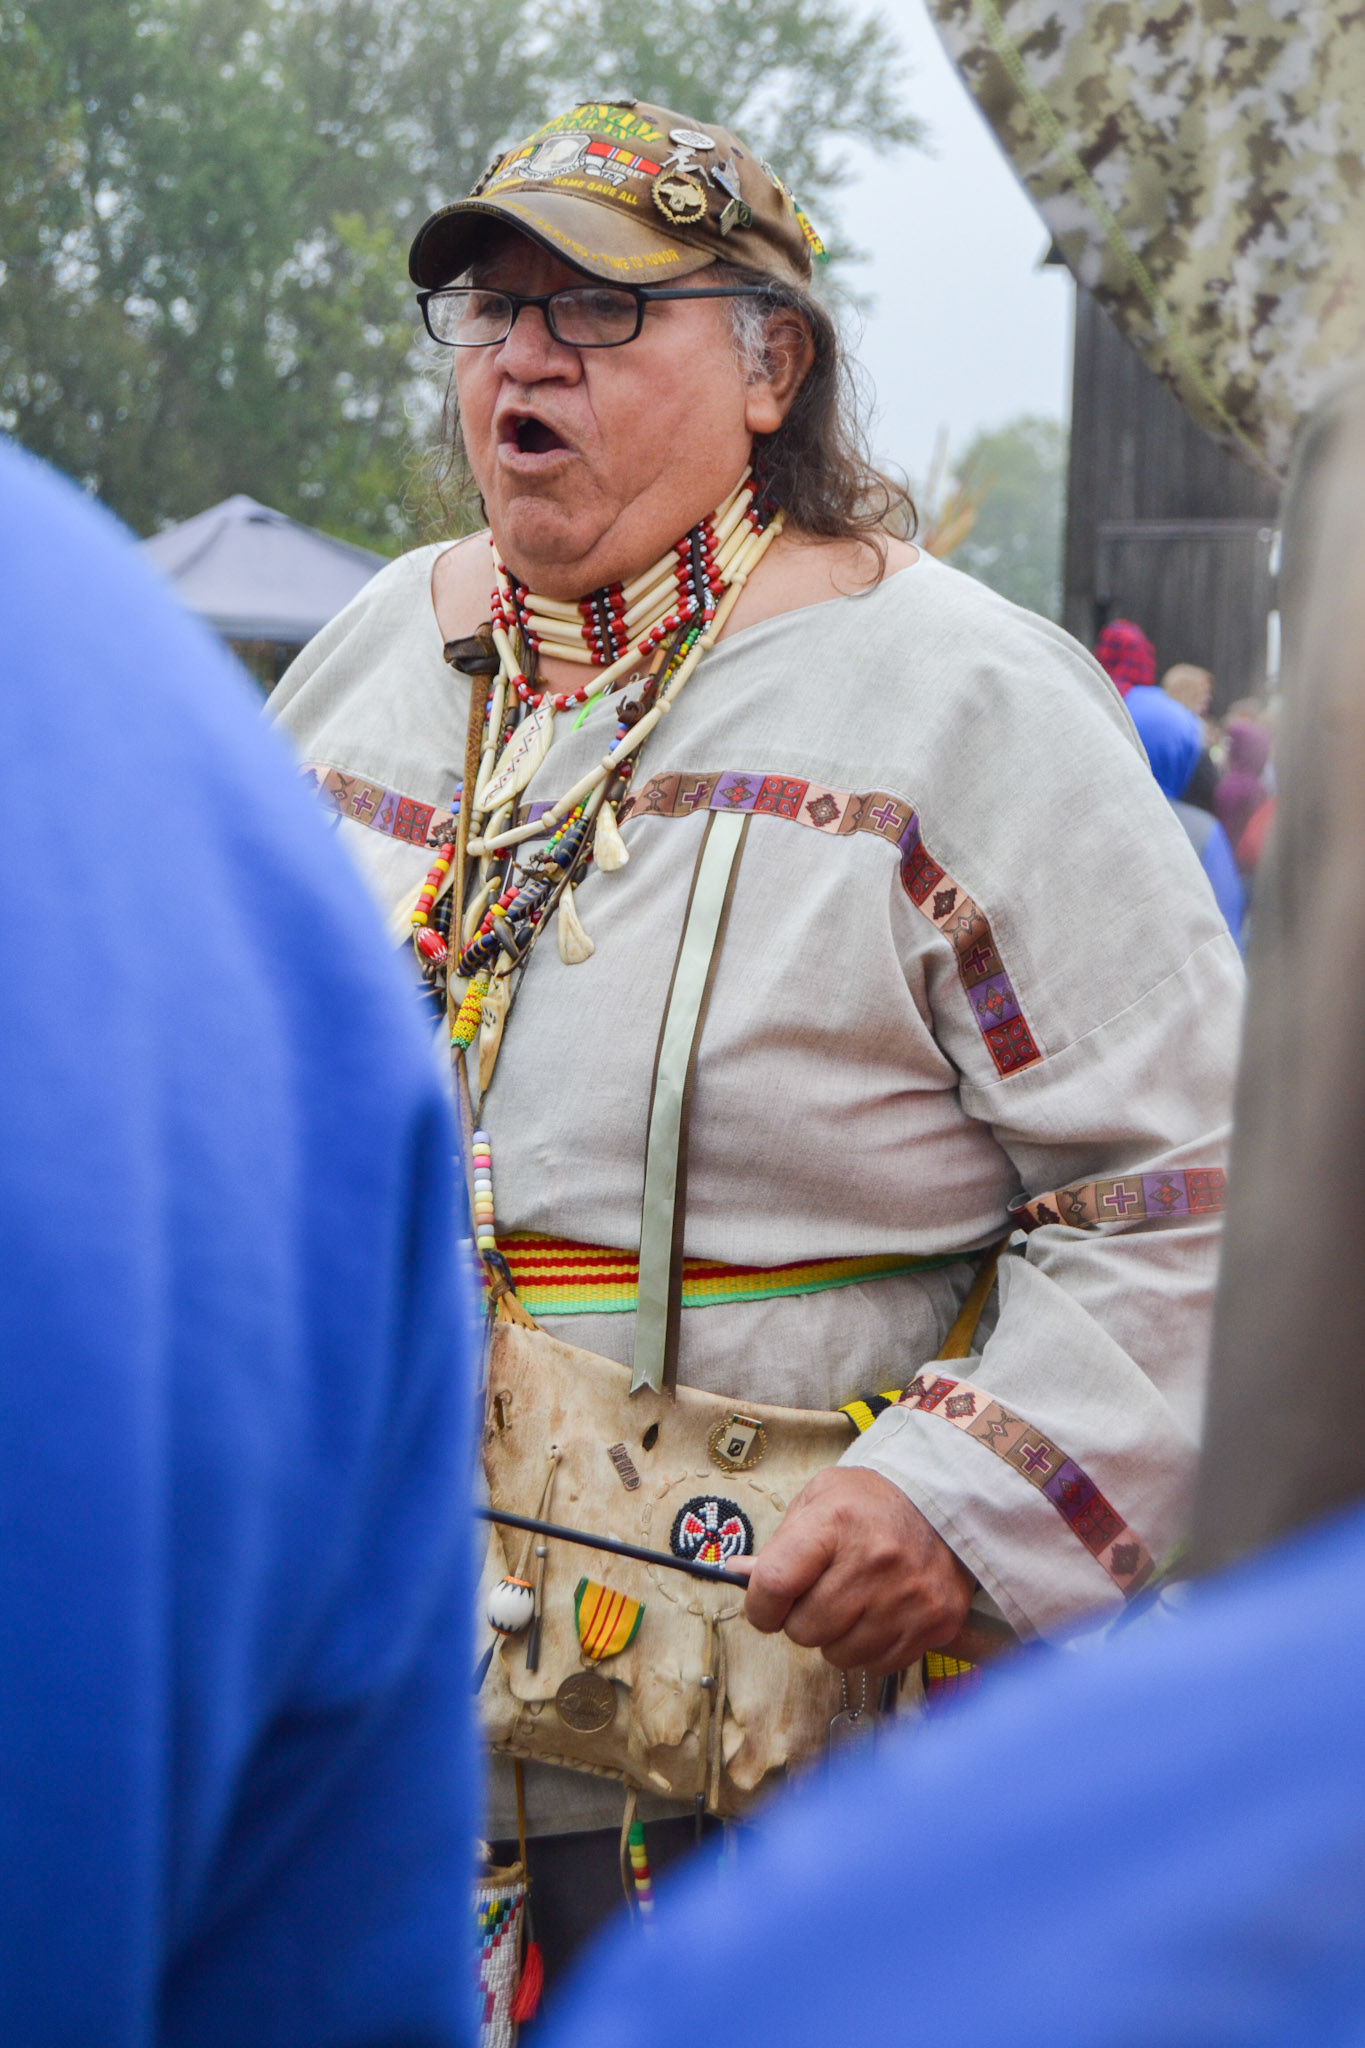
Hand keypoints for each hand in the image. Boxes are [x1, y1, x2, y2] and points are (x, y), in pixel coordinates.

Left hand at [740, 1466, 973, 1672]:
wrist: (945, 1503)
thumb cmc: (871, 1503)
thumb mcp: (820, 1500)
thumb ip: (780, 1542)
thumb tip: (738, 1574)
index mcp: (836, 1521)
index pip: (775, 1584)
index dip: (759, 1605)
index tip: (764, 1605)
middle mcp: (875, 1561)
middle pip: (804, 1629)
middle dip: (800, 1619)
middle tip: (818, 1595)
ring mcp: (908, 1597)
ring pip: (839, 1655)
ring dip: (835, 1637)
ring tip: (851, 1603)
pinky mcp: (935, 1623)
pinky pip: (877, 1664)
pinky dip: (869, 1648)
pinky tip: (878, 1615)